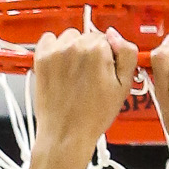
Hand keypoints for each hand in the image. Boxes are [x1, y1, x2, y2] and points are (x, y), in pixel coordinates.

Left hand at [32, 27, 139, 158]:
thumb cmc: (93, 116)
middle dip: (90, 53)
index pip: (106, 39)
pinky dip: (54, 48)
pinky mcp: (42, 57)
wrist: (66, 134)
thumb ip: (127, 54)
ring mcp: (57, 50)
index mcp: (98, 50)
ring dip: (72, 50)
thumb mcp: (124, 87)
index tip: (103, 72)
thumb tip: (114, 34)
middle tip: (88, 78)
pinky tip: (59, 67)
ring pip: (69, 37)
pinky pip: (49, 38)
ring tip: (73, 75)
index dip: (107, 57)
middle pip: (87, 37)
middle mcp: (76, 45)